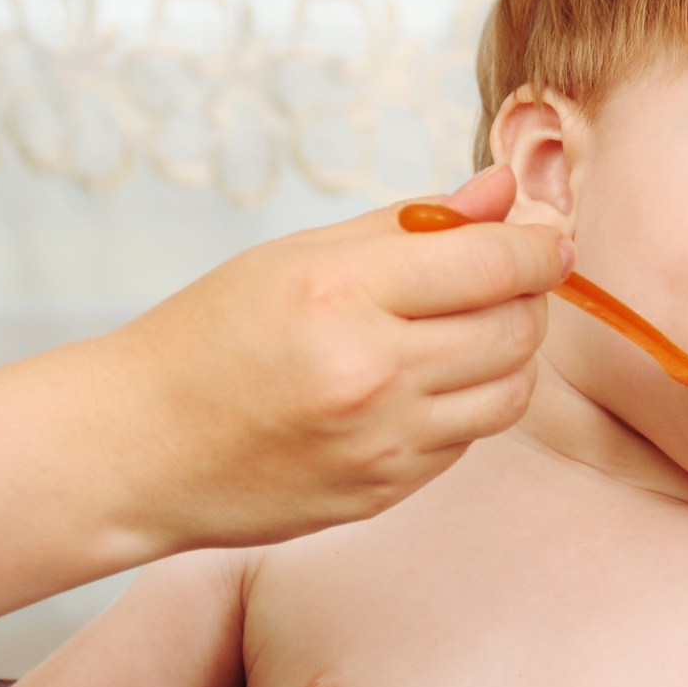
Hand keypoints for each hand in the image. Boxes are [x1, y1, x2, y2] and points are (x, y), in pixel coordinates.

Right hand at [93, 164, 572, 551]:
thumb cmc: (208, 337)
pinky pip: (467, 440)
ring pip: (510, 391)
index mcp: (343, 294)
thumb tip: (504, 194)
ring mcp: (381, 443)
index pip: (495, 265)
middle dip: (527, 296)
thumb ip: (411, 224)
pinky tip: (417, 385)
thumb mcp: (297, 255)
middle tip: (498, 278)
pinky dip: (465, 405)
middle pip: (518, 329)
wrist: (136, 448)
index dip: (542, 244)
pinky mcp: (383, 492)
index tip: (551, 236)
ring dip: (507, 354)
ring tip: (461, 331)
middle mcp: (371, 373)